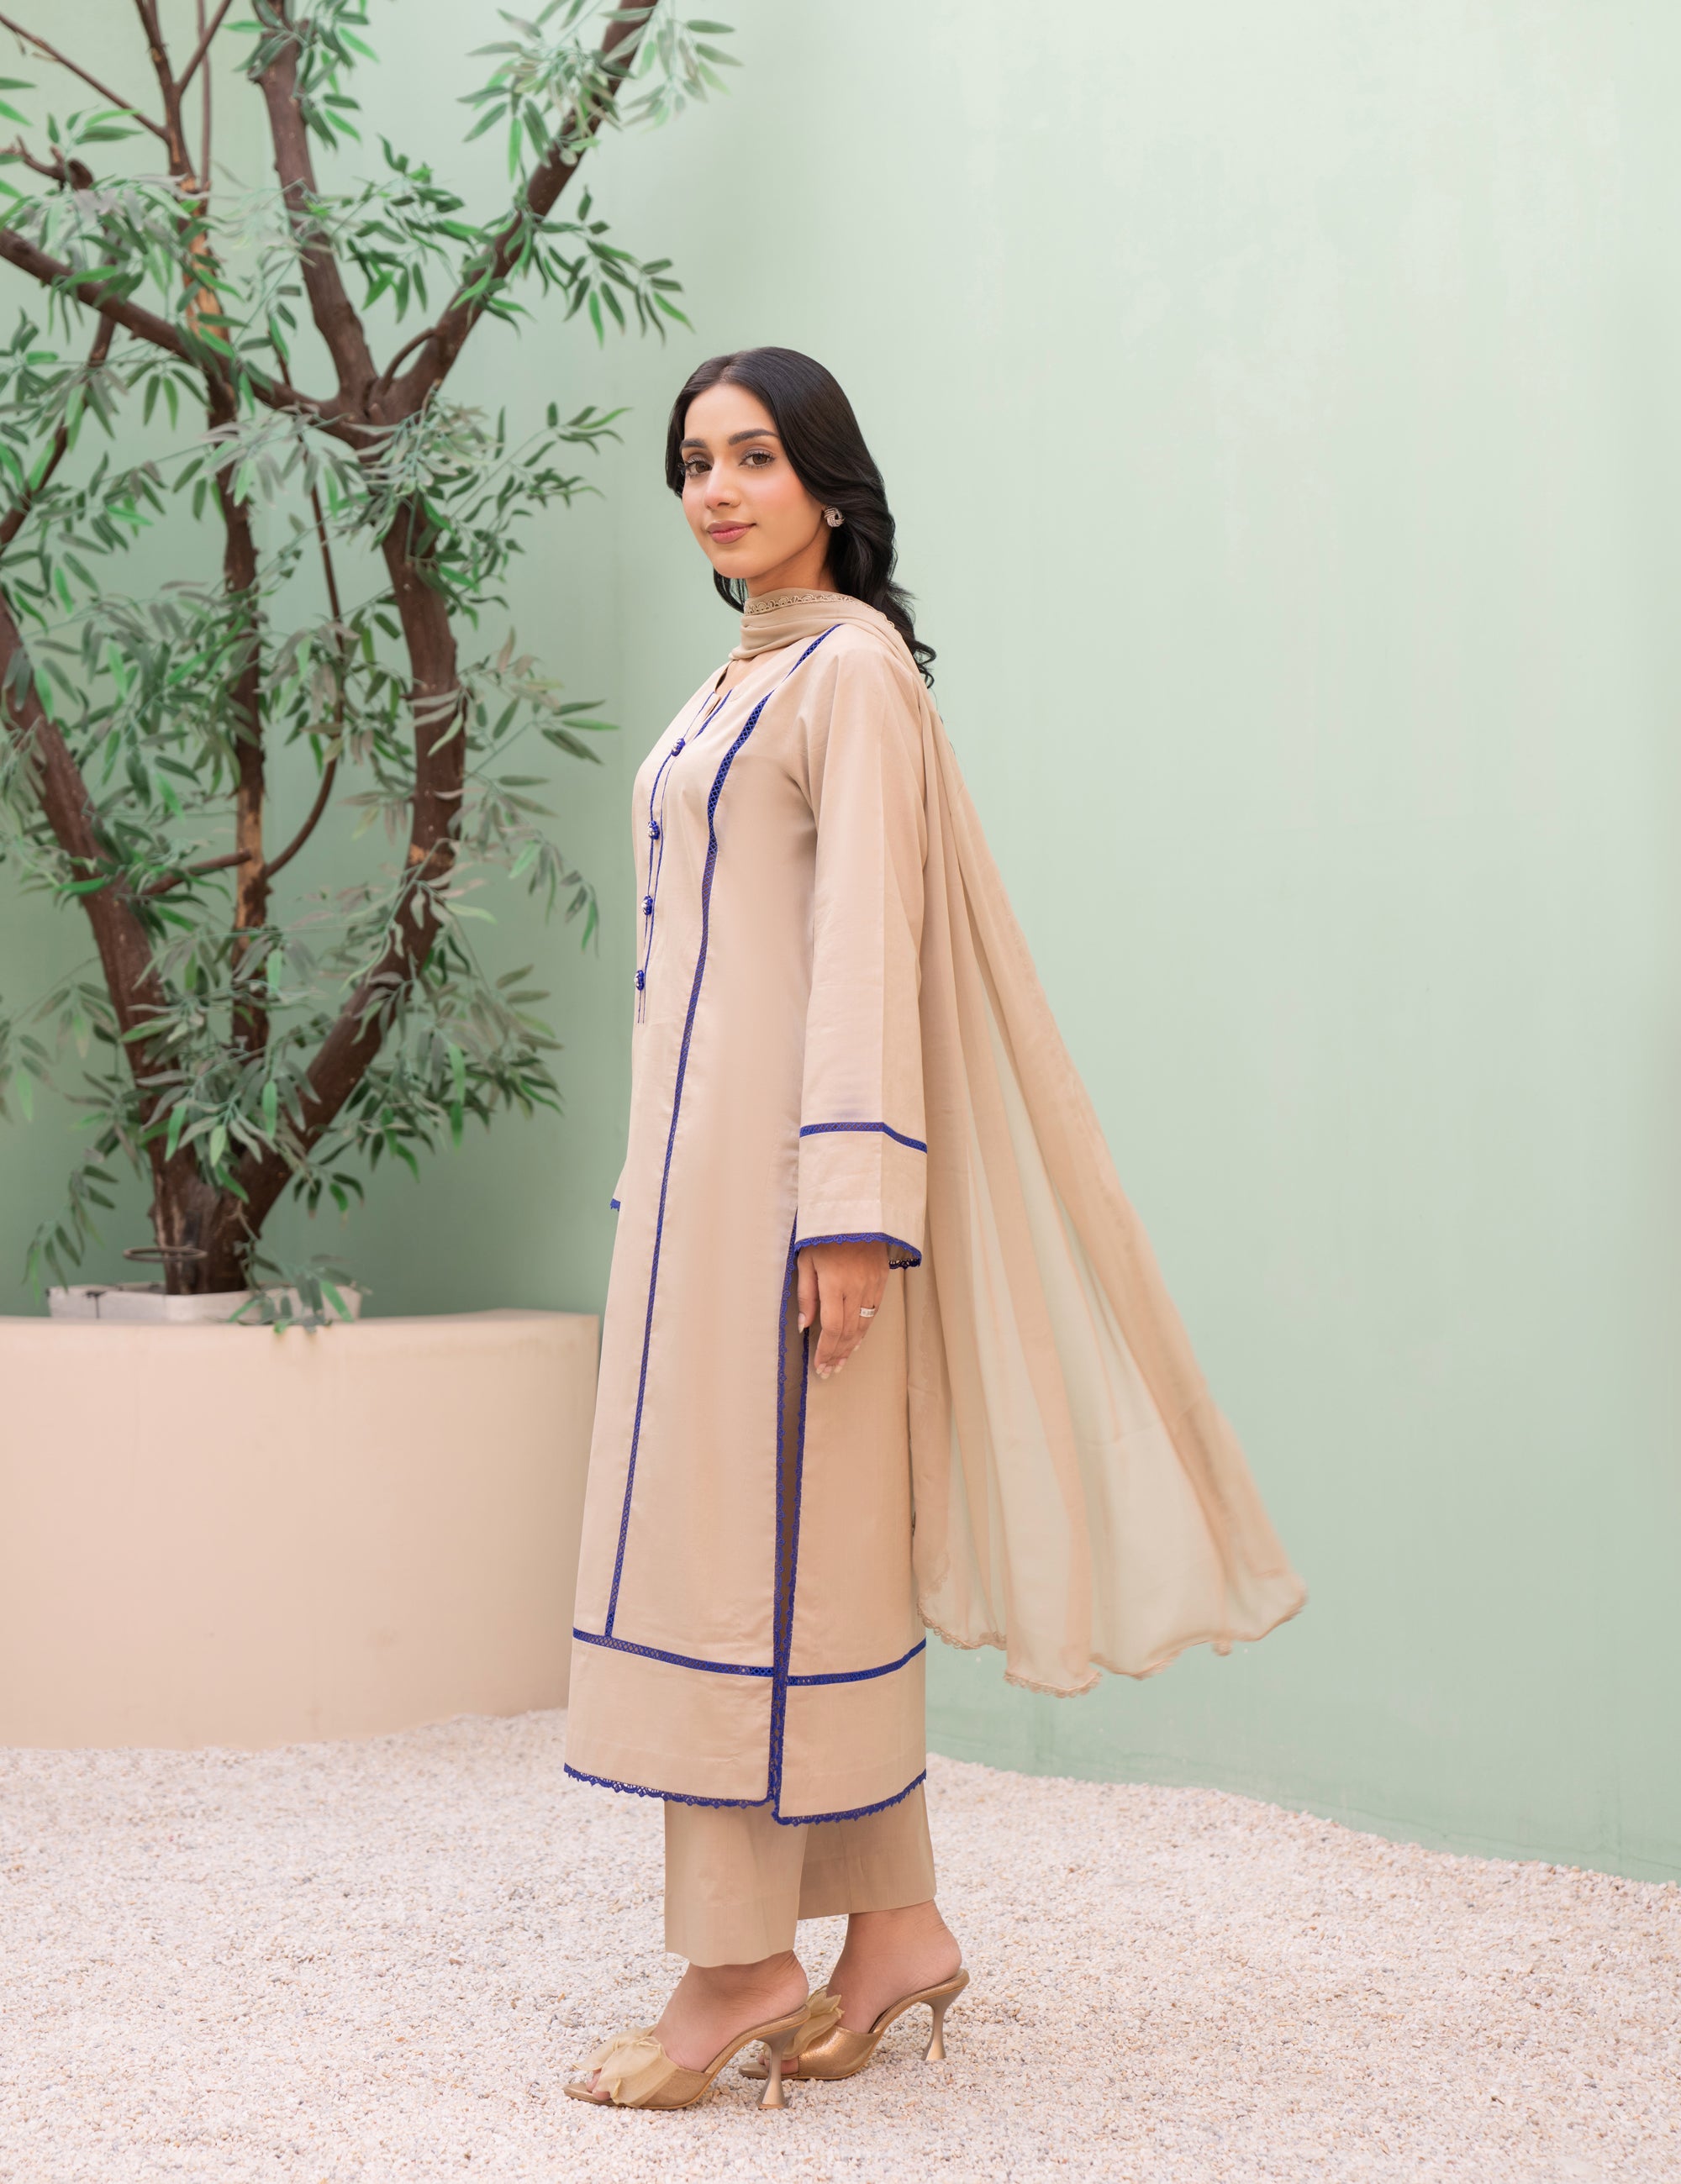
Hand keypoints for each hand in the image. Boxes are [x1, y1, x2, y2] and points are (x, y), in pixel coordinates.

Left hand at [797, 1238, 887, 1378]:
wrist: (856, 1211)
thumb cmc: (825, 1235)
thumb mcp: (806, 1261)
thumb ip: (806, 1295)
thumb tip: (805, 1325)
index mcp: (834, 1283)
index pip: (832, 1327)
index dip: (826, 1350)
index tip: (820, 1364)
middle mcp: (856, 1287)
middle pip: (848, 1331)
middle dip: (838, 1354)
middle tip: (830, 1370)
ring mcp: (872, 1285)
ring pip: (863, 1325)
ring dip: (852, 1347)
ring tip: (841, 1362)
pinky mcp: (882, 1280)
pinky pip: (874, 1312)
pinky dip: (865, 1330)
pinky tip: (857, 1341)